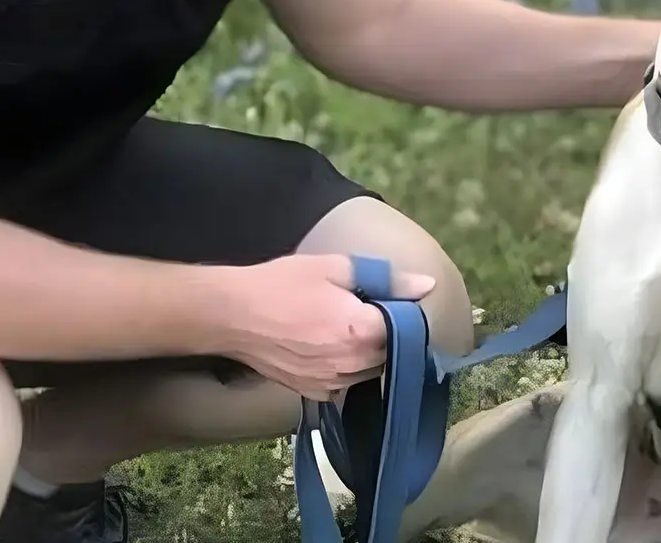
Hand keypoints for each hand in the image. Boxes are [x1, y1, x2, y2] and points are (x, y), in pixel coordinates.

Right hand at [212, 253, 435, 400]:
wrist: (233, 315)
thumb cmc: (283, 284)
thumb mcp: (335, 268)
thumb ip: (385, 278)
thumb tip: (427, 285)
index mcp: (360, 332)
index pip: (407, 329)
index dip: (406, 312)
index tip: (396, 298)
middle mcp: (350, 366)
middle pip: (392, 353)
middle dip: (390, 332)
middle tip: (371, 306)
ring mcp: (331, 385)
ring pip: (371, 370)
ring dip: (371, 350)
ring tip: (349, 323)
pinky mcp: (313, 393)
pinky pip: (347, 381)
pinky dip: (349, 365)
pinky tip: (332, 343)